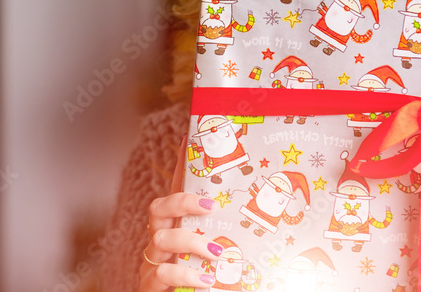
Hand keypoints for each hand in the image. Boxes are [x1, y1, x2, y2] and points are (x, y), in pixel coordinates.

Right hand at [140, 140, 221, 290]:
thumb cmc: (200, 281)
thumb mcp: (213, 257)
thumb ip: (227, 240)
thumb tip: (269, 222)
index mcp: (174, 230)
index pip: (176, 194)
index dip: (180, 169)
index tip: (189, 143)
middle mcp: (159, 241)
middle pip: (158, 209)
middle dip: (182, 202)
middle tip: (210, 207)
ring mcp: (152, 262)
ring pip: (161, 240)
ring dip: (191, 243)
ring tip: (217, 253)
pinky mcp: (150, 284)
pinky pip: (163, 273)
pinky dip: (187, 275)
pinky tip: (208, 282)